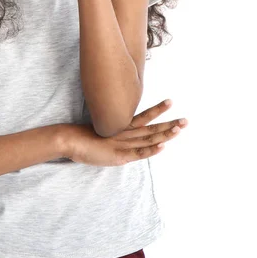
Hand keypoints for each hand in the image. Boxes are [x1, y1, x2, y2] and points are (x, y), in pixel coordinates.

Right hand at [63, 99, 187, 165]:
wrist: (69, 139)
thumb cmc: (83, 136)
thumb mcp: (102, 131)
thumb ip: (113, 130)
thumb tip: (119, 127)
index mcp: (122, 126)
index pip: (144, 117)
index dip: (158, 110)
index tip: (171, 102)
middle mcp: (125, 132)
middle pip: (152, 127)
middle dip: (170, 124)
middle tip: (187, 120)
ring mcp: (123, 143)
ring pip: (149, 138)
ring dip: (165, 134)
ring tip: (180, 128)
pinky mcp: (118, 155)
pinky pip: (138, 153)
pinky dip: (151, 150)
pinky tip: (162, 146)